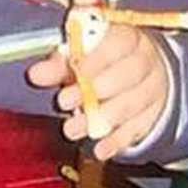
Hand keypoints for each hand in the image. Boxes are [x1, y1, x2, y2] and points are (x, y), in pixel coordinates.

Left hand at [25, 24, 167, 160]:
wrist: (142, 77)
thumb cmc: (104, 62)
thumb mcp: (80, 57)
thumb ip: (59, 64)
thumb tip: (36, 74)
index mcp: (128, 38)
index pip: (119, 43)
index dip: (98, 58)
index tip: (76, 70)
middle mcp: (145, 62)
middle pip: (129, 73)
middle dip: (96, 89)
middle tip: (65, 101)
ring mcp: (151, 90)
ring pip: (132, 103)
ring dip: (101, 118)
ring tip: (72, 128)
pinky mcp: (151, 116)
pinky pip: (136, 130)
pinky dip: (116, 141)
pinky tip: (99, 149)